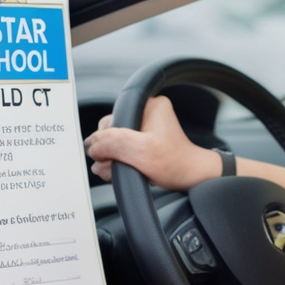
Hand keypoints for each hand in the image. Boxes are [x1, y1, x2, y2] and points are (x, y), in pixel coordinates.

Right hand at [84, 95, 217, 188]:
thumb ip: (114, 142)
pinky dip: (118, 164)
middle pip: (110, 132)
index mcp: (149, 106)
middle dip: (109, 153)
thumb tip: (93, 145)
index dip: (107, 139)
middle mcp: (145, 114)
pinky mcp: (142, 144)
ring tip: (123, 170)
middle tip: (119, 165)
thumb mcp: (142, 151)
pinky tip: (124, 171)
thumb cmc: (175, 163)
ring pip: (113, 144)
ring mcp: (143, 129)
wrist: (191, 178)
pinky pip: (120, 152)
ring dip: (112, 160)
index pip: (112, 118)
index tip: (111, 154)